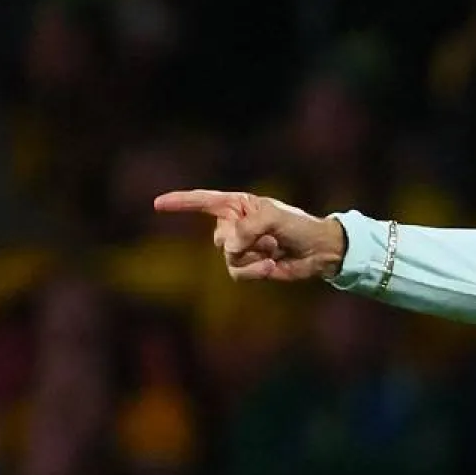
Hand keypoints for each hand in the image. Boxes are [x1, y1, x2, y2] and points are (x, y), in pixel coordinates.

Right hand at [153, 189, 345, 281]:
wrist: (318, 251)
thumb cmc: (299, 226)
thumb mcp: (274, 218)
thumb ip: (247, 228)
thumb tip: (228, 248)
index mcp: (238, 205)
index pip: (203, 201)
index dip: (180, 202)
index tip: (157, 204)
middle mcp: (235, 225)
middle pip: (219, 237)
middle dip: (242, 241)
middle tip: (268, 238)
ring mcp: (241, 247)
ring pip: (227, 258)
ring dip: (251, 258)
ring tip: (272, 252)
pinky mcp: (248, 266)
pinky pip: (237, 273)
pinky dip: (255, 271)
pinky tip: (272, 265)